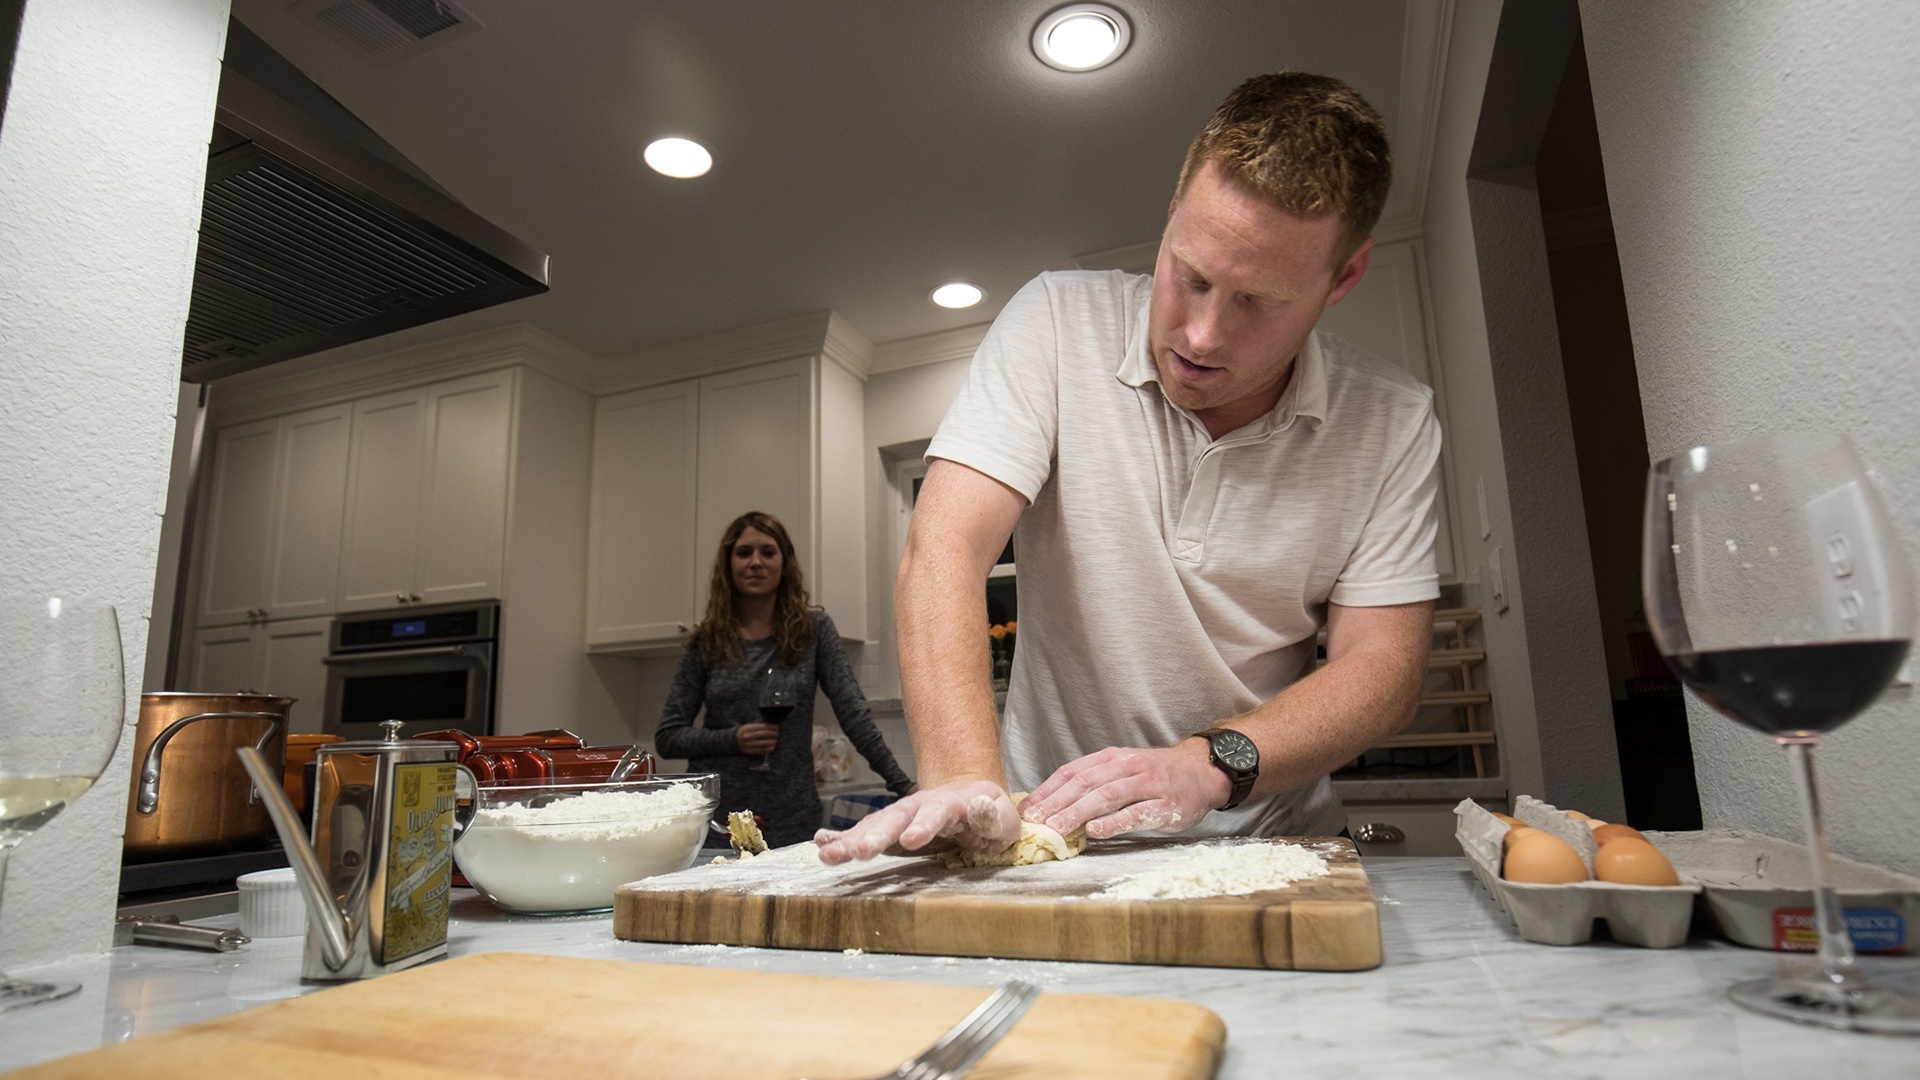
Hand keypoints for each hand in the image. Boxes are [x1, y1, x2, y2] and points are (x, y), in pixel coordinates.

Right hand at [734, 722, 779, 754]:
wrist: (734, 740)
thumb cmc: (745, 732)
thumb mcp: (749, 726)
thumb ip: (759, 726)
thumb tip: (772, 727)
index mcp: (748, 728)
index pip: (763, 726)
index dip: (772, 727)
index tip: (777, 727)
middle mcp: (748, 736)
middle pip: (764, 734)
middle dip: (773, 734)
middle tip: (777, 734)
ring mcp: (748, 744)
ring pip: (764, 743)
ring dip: (772, 742)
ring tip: (776, 740)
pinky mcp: (749, 751)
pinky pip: (761, 751)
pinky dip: (769, 749)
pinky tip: (772, 747)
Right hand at [814, 780, 1017, 864]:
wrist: (969, 799)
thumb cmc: (990, 815)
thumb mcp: (1004, 818)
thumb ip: (993, 815)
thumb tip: (979, 804)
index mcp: (951, 804)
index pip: (936, 812)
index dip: (924, 825)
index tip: (912, 839)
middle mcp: (919, 806)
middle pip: (896, 818)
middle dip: (877, 835)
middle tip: (861, 852)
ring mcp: (901, 816)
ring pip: (874, 826)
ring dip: (851, 841)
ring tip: (828, 854)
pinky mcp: (889, 830)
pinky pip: (863, 833)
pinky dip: (842, 838)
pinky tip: (822, 844)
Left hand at [1018, 741, 1231, 839]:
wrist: (1202, 772)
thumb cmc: (1156, 775)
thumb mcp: (1123, 769)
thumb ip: (1095, 782)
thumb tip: (1054, 805)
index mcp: (1112, 758)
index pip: (1072, 771)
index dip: (1047, 790)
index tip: (1026, 809)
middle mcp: (1128, 766)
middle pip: (1086, 783)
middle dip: (1056, 802)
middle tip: (1034, 821)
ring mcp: (1148, 784)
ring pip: (1108, 795)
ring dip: (1079, 812)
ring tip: (1057, 827)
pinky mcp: (1166, 803)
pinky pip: (1137, 812)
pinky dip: (1115, 822)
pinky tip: (1096, 832)